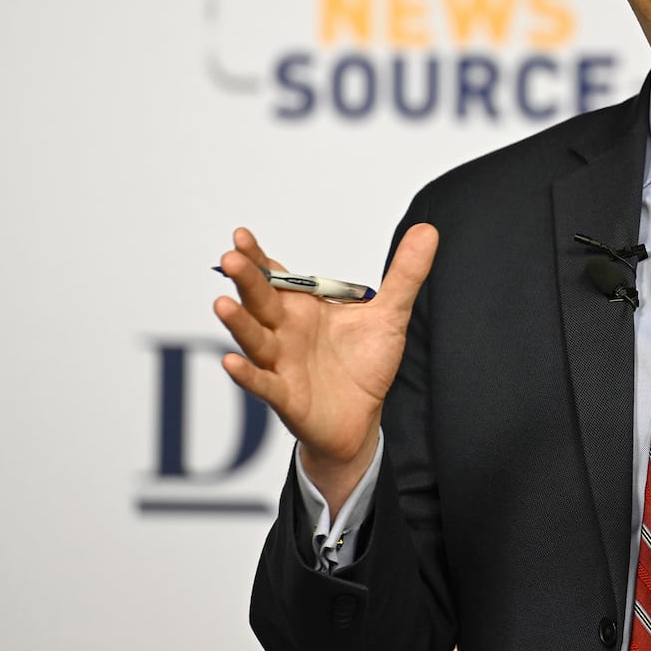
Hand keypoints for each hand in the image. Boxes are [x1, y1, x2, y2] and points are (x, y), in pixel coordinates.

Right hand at [214, 224, 437, 508]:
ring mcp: (281, 363)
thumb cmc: (364, 364)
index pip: (275, 276)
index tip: (241, 236)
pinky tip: (232, 361)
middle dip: (246, 280)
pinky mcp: (286, 396)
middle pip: (260, 301)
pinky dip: (247, 374)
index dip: (258, 257)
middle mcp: (285, 332)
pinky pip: (263, 384)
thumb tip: (427, 231)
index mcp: (304, 308)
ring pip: (255, 339)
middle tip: (230, 258)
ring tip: (222, 304)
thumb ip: (404, 274)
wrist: (362, 419)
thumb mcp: (390, 315)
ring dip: (238, 322)